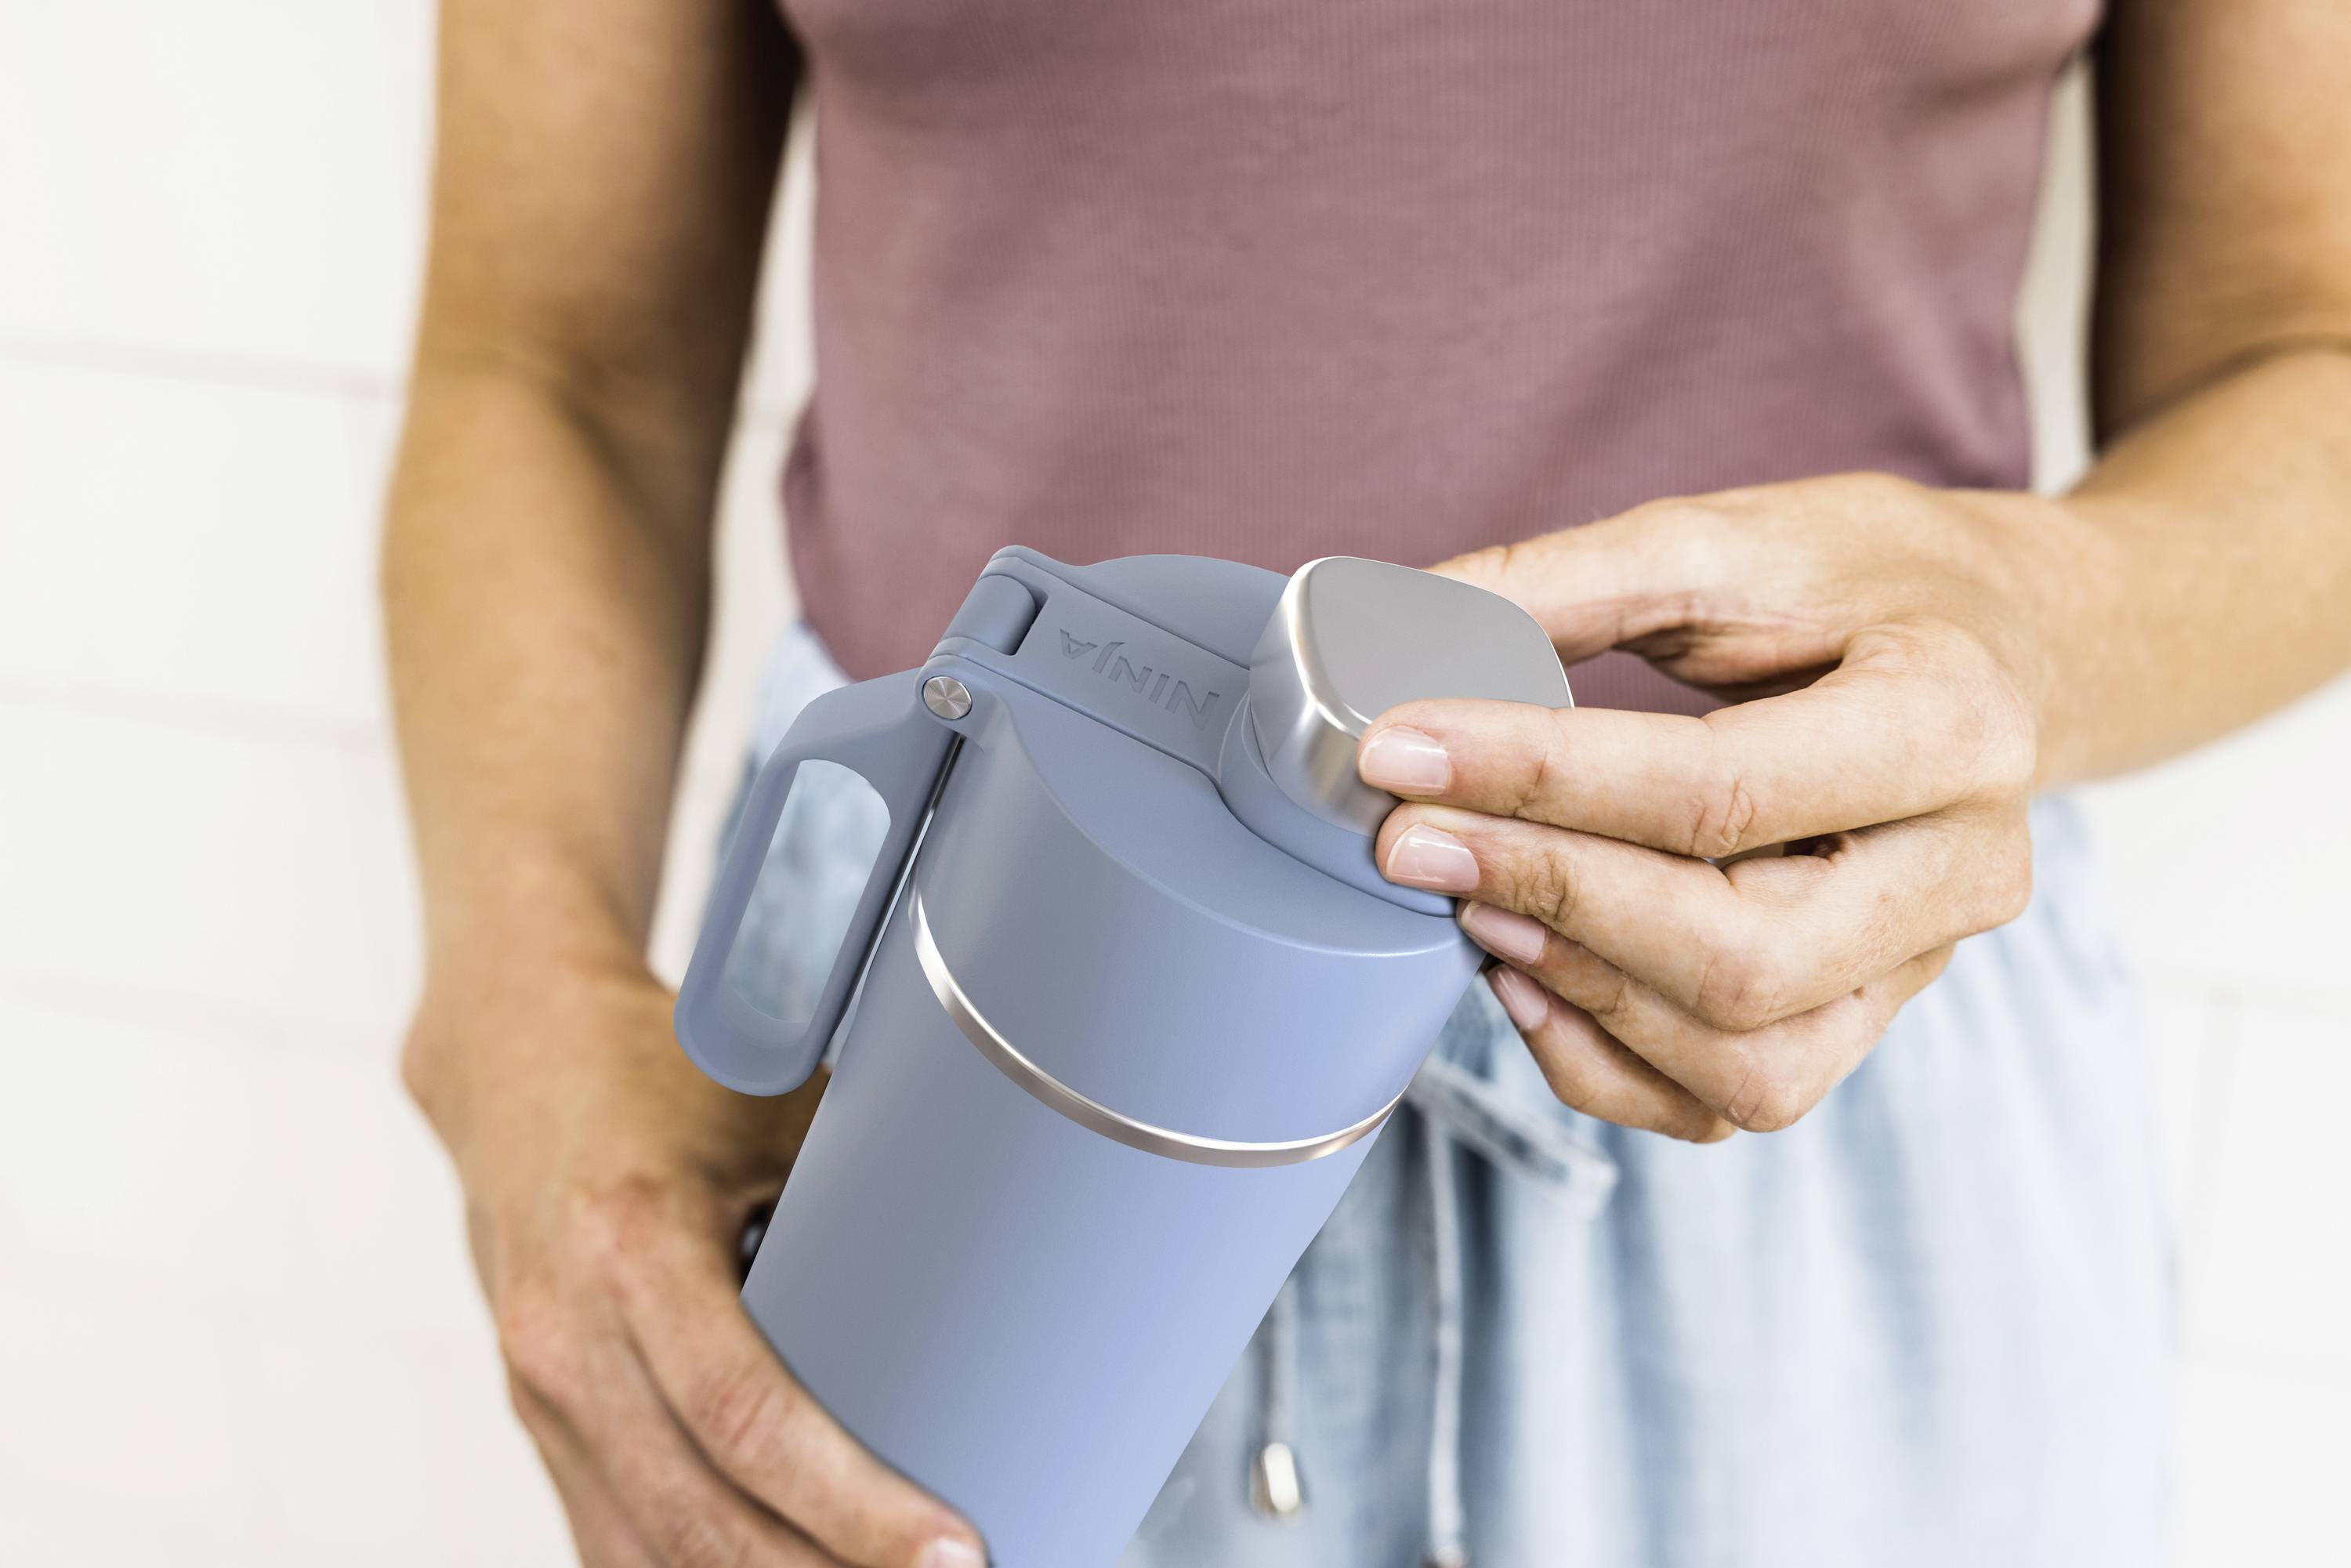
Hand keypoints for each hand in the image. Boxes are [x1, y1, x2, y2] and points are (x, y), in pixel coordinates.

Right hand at [402, 956, 983, 1567]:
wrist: (516, 1070)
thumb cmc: (661, 1079)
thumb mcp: (777, 1113)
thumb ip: (863, 1204)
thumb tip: (995, 1287)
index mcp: (632, 1246)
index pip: (745, 1415)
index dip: (852, 1504)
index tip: (950, 1550)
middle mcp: (568, 1337)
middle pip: (701, 1519)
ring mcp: (540, 1398)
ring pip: (652, 1554)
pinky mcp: (540, 1430)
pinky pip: (615, 1542)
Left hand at [1360, 474, 2066, 1140]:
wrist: (2010, 647)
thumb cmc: (1870, 583)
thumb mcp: (1735, 538)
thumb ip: (1570, 579)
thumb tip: (1396, 626)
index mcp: (1952, 723)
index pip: (1719, 790)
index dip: (1536, 778)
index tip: (1396, 751)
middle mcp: (1963, 869)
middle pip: (1740, 955)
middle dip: (1554, 898)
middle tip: (1412, 839)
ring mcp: (1923, 966)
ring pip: (1746, 1064)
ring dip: (1580, 991)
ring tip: (1470, 901)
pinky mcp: (1867, 1016)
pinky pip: (1733, 1104)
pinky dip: (1609, 1061)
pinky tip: (1527, 973)